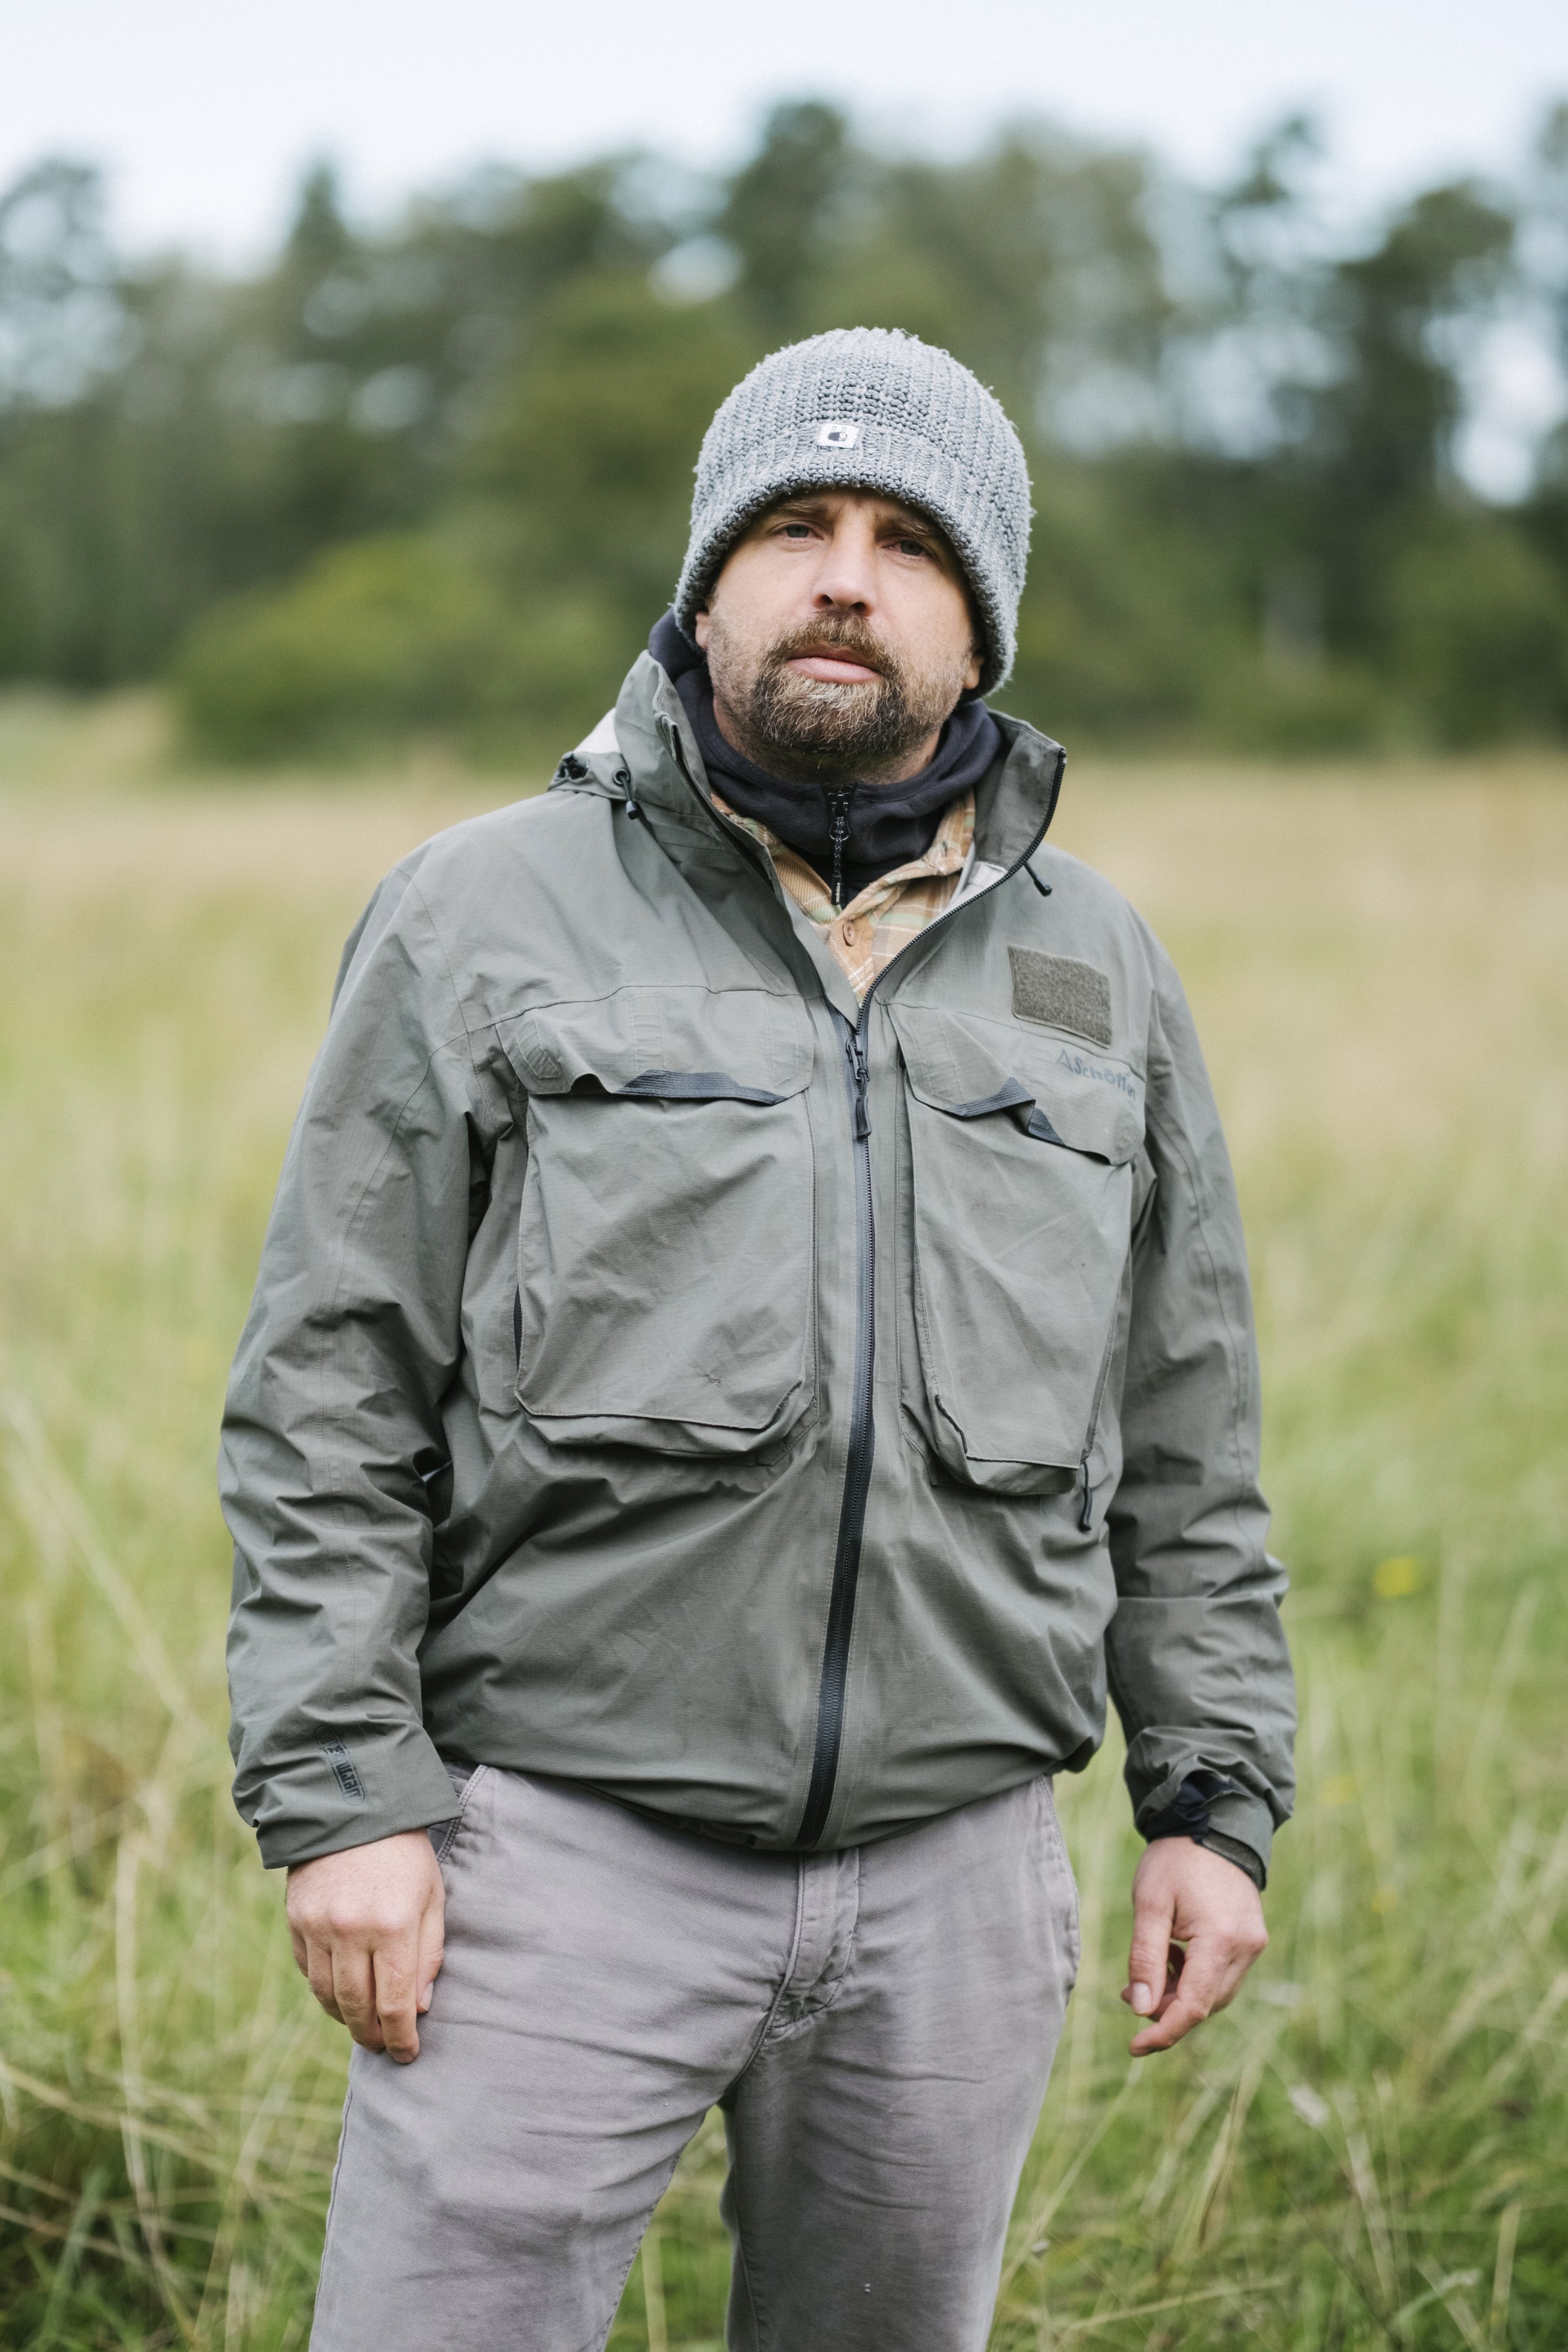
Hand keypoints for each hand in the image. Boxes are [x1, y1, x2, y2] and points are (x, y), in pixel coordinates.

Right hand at [286, 1830, 445, 2062]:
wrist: (353, 1807)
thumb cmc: (404, 1854)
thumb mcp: (431, 1896)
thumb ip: (429, 1954)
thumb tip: (419, 2009)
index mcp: (393, 1925)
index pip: (396, 2003)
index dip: (401, 2038)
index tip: (407, 2055)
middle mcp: (351, 1930)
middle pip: (357, 2007)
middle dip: (371, 2035)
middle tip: (382, 2045)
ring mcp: (318, 1926)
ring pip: (327, 1996)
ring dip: (345, 2018)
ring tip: (362, 2024)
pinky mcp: (295, 1919)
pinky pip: (307, 1970)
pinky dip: (324, 1988)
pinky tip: (340, 1991)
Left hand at [1121, 1837, 1266, 2055]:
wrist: (1212, 1824)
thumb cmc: (1175, 1860)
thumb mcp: (1149, 1905)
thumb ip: (1145, 1959)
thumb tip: (1140, 2010)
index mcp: (1221, 1939)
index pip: (1194, 2006)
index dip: (1163, 2032)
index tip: (1134, 2048)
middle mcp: (1246, 1947)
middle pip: (1205, 2004)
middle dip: (1166, 2010)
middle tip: (1130, 1992)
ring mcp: (1253, 1944)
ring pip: (1215, 1994)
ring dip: (1181, 1995)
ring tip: (1149, 1972)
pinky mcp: (1251, 1939)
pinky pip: (1222, 1975)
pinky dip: (1195, 1979)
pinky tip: (1172, 1958)